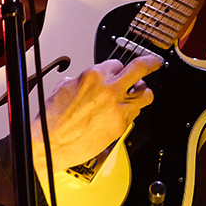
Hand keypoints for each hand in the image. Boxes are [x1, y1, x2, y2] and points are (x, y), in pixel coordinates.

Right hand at [33, 54, 162, 173]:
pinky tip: (124, 112)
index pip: (117, 63)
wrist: (50, 143)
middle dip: (150, 63)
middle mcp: (109, 90)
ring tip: (139, 93)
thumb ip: (84, 80)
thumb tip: (91, 80)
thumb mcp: (64, 86)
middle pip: (140, 68)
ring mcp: (118, 109)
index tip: (119, 70)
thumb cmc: (53, 118)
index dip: (117, 68)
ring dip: (143, 92)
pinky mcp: (120, 126)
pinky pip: (135, 114)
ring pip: (145, 95)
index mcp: (94, 76)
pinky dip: (132, 111)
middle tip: (154, 62)